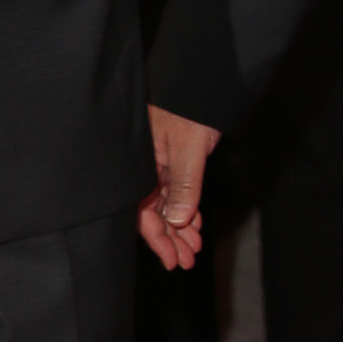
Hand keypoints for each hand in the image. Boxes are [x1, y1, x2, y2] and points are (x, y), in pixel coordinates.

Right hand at [140, 106, 218, 271]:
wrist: (203, 80)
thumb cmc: (190, 107)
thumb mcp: (188, 149)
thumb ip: (184, 186)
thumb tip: (177, 220)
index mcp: (139, 165)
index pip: (142, 211)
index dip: (157, 239)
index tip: (172, 260)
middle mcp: (145, 167)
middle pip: (152, 213)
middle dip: (171, 239)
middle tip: (186, 261)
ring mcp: (158, 164)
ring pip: (166, 206)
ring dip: (180, 227)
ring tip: (194, 247)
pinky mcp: (172, 160)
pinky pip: (176, 192)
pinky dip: (186, 209)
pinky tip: (194, 224)